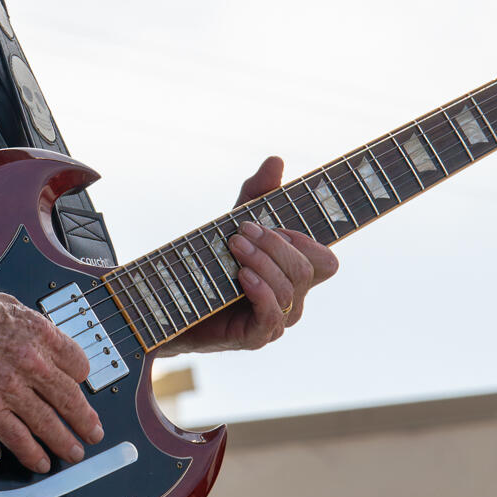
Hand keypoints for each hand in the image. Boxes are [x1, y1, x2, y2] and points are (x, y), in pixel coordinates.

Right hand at [0, 271, 103, 474]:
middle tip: (93, 433)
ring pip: (49, 423)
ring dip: (65, 443)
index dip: (81, 379)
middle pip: (71, 399)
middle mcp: (31, 361)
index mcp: (39, 332)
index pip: (78, 364)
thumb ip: (26, 325)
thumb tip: (35, 337)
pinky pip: (17, 437)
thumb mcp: (6, 303)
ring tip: (74, 453)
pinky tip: (40, 461)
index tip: (80, 388)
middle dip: (85, 421)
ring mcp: (9, 386)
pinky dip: (32, 453)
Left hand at [166, 155, 338, 353]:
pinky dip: (260, 290)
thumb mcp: (233, 222)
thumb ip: (256, 194)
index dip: (307, 240)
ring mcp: (277, 320)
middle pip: (309, 269)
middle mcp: (293, 299)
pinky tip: (241, 275)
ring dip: (263, 261)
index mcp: (294, 274)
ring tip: (234, 246)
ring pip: (290, 289)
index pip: (326, 260)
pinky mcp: (256, 336)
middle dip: (276, 244)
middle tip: (242, 230)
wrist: (170, 304)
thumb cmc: (208, 263)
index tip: (275, 224)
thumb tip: (275, 160)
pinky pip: (272, 314)